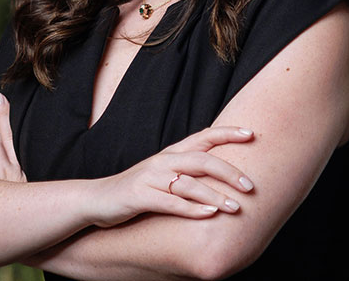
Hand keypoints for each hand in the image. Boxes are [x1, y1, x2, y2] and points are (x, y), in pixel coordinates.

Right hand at [92, 126, 256, 226]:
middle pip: (202, 160)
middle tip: (250, 186)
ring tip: (235, 207)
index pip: (204, 136)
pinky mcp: (139, 196)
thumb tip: (222, 175)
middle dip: (229, 172)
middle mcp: (163, 161)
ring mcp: (150, 178)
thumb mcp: (163, 175)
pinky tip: (209, 215)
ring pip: (189, 183)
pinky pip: (170, 203)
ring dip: (215, 195)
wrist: (96, 200)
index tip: (252, 134)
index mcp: (171, 153)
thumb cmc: (137, 189)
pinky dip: (191, 209)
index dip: (228, 132)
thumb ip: (188, 172)